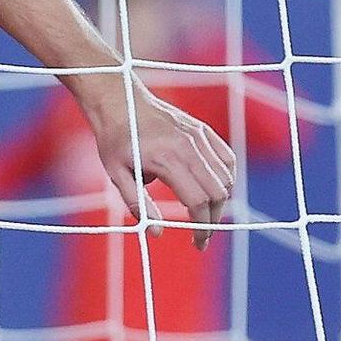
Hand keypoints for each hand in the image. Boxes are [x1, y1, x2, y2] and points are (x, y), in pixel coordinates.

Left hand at [81, 75, 236, 248]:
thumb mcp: (116, 172)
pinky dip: (226, 177)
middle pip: (217, 193)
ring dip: (220, 200)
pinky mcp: (202, 129)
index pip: (198, 202)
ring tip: (204, 212)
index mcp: (166, 159)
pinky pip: (227, 158)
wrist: (118, 98)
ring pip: (226, 177)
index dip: (201, 228)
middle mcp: (188, 147)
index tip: (197, 242)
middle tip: (200, 232)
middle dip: (212, 218)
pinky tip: (213, 188)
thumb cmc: (114, 137)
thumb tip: (158, 233)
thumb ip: (138, 203)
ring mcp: (198, 136)